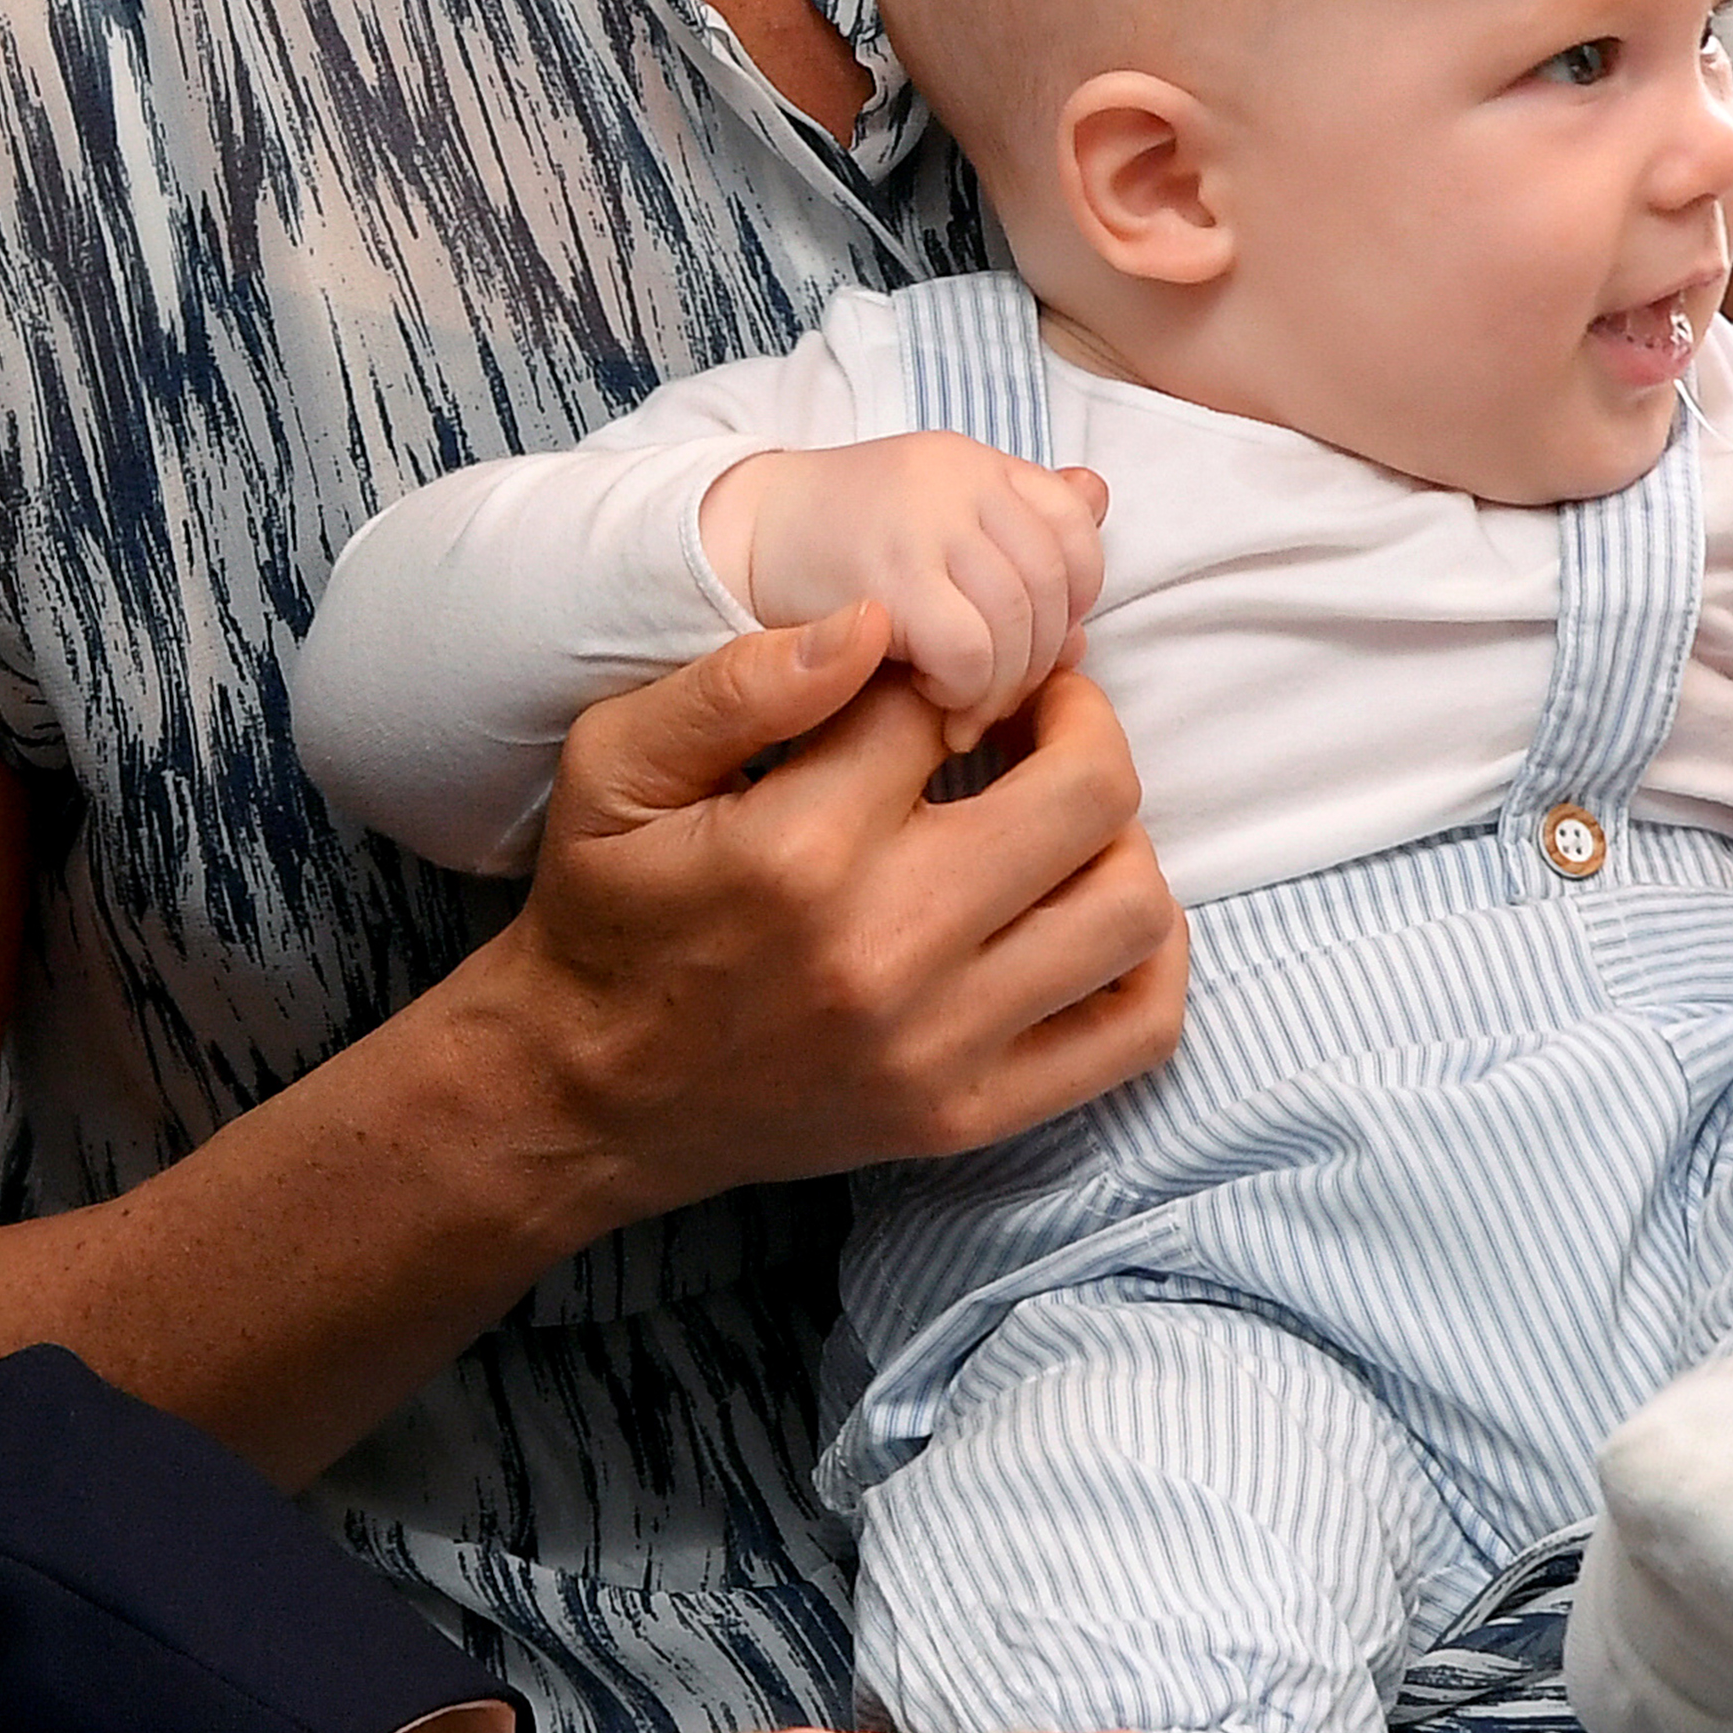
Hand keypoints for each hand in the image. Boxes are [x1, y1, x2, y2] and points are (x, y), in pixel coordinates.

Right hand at [479, 624, 1189, 1211]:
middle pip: (1089, 791)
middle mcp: (888, 946)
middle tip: (1035, 709)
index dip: (954, 663)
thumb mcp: (616, 767)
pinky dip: (1149, 960)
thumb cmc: (606, 913)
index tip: (940, 672)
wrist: (582, 1097)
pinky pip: (1133, 1032)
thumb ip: (738, 681)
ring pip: (1129, 904)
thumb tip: (875, 619)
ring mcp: (939, 1043)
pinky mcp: (967, 1114)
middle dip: (1078, 720)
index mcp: (801, 847)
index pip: (949, 700)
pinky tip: (1092, 906)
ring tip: (1058, 809)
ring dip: (1118, 835)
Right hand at [703, 440, 1111, 751]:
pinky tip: (934, 702)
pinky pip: (969, 650)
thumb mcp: (936, 514)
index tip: (1039, 641)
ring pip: (1018, 622)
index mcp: (975, 461)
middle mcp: (957, 480)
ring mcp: (921, 525)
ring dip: (1003, 685)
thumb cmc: (843, 548)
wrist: (731, 541)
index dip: (1074, 594)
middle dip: (1039, 657)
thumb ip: (1014, 519)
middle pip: (1051, 582)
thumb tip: (1101, 505)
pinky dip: (965, 690)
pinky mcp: (884, 580)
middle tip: (1002, 699)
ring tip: (968, 713)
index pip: (1074, 523)